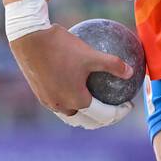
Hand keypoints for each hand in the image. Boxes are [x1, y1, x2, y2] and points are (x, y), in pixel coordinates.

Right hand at [9, 23, 135, 128]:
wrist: (29, 40)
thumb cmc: (63, 46)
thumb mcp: (92, 54)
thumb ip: (113, 64)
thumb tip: (130, 72)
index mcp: (76, 101)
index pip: (103, 116)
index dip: (119, 113)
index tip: (129, 105)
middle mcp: (61, 106)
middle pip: (88, 121)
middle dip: (104, 119)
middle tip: (116, 108)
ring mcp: (49, 102)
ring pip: (72, 115)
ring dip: (87, 115)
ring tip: (99, 104)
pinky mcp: (40, 93)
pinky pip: (61, 102)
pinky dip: (73, 102)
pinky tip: (80, 87)